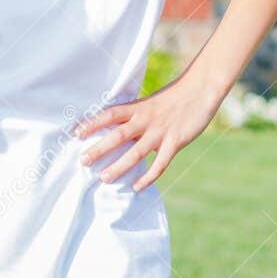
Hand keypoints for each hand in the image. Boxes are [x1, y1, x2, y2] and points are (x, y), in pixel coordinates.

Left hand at [74, 74, 222, 190]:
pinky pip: (160, 164)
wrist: (200, 90)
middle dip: (99, 149)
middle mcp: (145, 119)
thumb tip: (119, 132)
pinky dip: (148, 177)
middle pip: (117, 135)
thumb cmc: (174, 97)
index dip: (92, 123)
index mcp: (138, 108)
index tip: (75, 133)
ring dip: (119, 166)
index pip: (109, 114)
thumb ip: (135, 116)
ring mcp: (160, 132)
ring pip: (136, 152)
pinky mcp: (175, 141)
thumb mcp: (150, 103)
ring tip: (103, 178)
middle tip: (83, 161)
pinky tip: (137, 187)